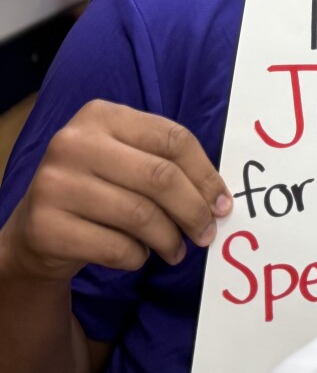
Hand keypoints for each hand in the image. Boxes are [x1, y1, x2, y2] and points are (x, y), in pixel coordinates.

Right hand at [0, 100, 231, 282]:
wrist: (37, 229)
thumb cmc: (98, 189)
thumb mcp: (127, 160)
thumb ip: (168, 165)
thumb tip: (220, 199)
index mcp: (102, 116)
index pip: (173, 139)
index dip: (206, 174)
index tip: (223, 203)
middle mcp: (74, 143)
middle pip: (161, 177)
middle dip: (194, 210)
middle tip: (207, 232)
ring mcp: (55, 184)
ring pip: (140, 215)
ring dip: (169, 239)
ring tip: (176, 250)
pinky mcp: (45, 226)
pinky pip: (115, 247)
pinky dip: (138, 256)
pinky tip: (138, 255)